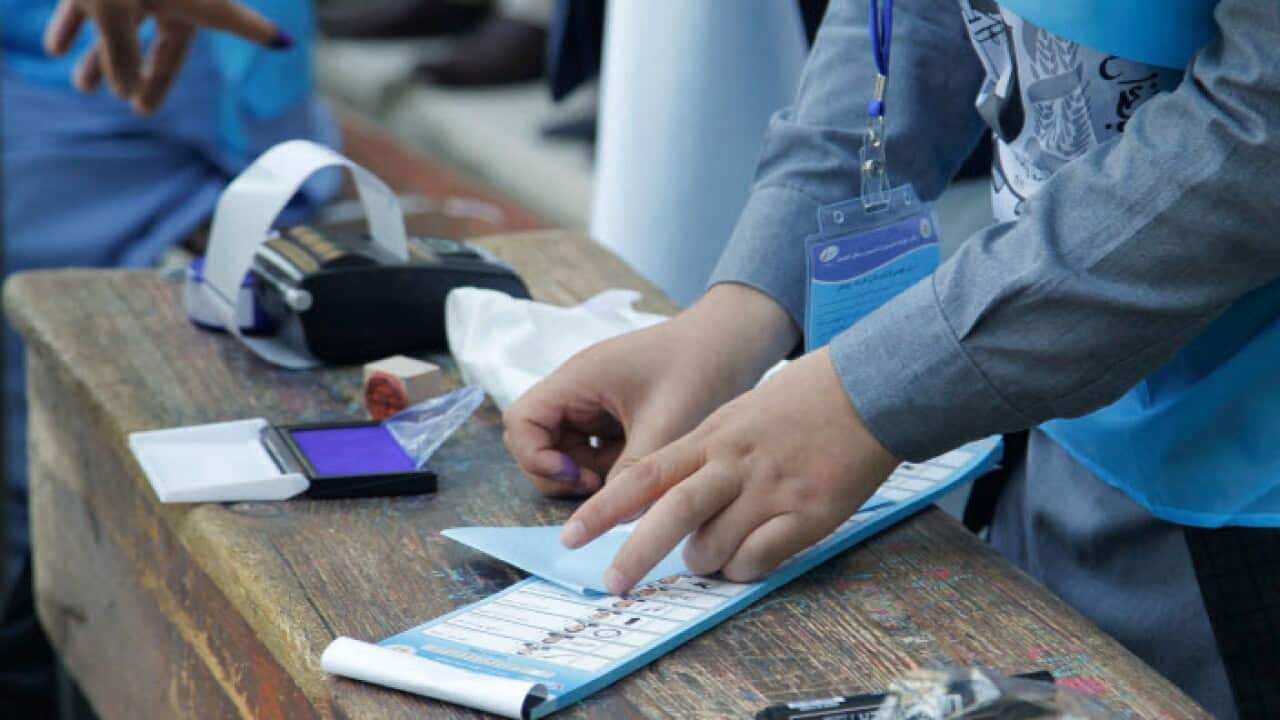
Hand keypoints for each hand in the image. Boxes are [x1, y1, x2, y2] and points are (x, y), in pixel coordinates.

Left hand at [43, 0, 289, 113]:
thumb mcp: (112, 9)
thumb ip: (120, 55)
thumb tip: (122, 90)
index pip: (236, 21)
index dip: (259, 32)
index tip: (284, 40)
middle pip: (165, 37)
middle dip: (142, 73)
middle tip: (138, 110)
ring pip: (120, 22)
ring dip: (98, 54)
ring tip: (81, 85)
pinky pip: (88, 0)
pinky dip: (74, 23)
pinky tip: (55, 46)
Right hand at [503, 284, 796, 497]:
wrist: (735, 341)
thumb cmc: (701, 366)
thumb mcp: (668, 423)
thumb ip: (636, 470)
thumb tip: (614, 516)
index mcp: (577, 380)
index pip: (521, 423)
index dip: (537, 458)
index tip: (581, 478)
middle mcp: (577, 391)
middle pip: (536, 443)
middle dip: (561, 473)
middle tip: (603, 489)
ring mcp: (594, 404)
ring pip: (566, 453)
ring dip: (589, 475)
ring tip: (631, 478)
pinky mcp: (615, 417)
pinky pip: (595, 452)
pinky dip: (611, 469)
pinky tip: (644, 468)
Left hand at [561, 347, 898, 594]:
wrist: (867, 390)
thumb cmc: (798, 404)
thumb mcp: (735, 416)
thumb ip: (700, 457)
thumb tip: (662, 503)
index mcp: (710, 438)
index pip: (643, 476)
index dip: (602, 509)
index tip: (570, 537)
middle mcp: (734, 464)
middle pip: (671, 514)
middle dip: (635, 555)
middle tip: (614, 585)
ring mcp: (770, 490)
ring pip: (714, 547)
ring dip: (704, 563)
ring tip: (714, 555)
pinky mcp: (807, 514)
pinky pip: (759, 559)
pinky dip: (745, 568)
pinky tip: (752, 556)